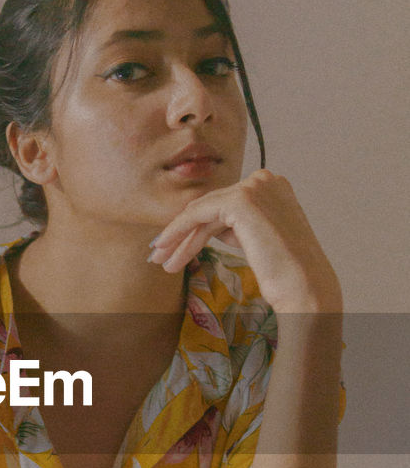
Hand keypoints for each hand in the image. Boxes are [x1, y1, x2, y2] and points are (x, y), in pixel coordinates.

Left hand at [148, 168, 342, 313]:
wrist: (304, 288)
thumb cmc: (284, 273)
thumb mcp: (257, 239)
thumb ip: (236, 225)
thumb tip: (207, 225)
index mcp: (273, 186)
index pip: (224, 204)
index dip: (198, 226)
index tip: (178, 248)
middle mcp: (265, 180)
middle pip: (211, 207)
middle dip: (184, 233)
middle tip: (163, 256)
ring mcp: (254, 187)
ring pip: (202, 212)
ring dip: (179, 238)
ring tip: (163, 263)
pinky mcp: (241, 201)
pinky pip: (198, 214)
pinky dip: (179, 231)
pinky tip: (166, 248)